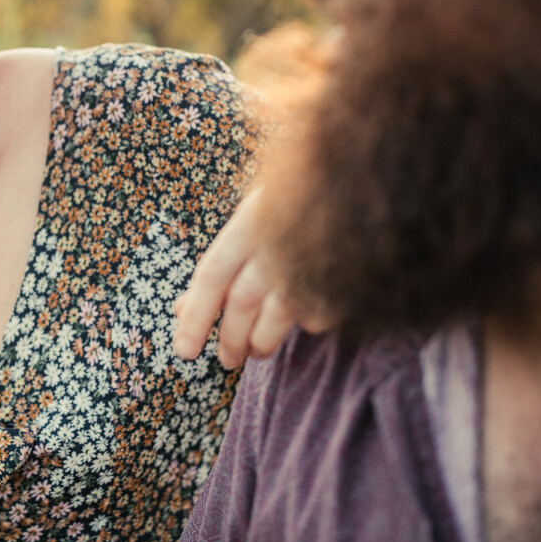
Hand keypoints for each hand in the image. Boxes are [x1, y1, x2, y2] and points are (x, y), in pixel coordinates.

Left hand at [172, 187, 326, 367]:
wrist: (359, 181)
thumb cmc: (298, 198)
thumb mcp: (254, 217)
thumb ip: (219, 264)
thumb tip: (180, 310)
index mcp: (250, 222)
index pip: (212, 275)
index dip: (196, 317)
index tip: (184, 351)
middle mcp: (276, 242)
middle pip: (242, 301)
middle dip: (230, 338)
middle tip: (227, 359)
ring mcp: (310, 261)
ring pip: (276, 317)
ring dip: (261, 342)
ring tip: (256, 351)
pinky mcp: (341, 280)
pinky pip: (315, 315)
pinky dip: (304, 324)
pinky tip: (300, 323)